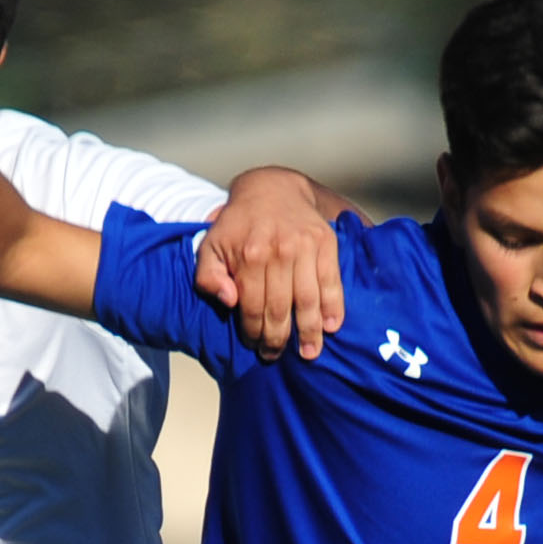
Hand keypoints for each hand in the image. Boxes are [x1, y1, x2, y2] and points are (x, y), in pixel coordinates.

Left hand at [196, 167, 346, 360]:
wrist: (271, 188)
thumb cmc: (237, 224)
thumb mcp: (211, 245)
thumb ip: (208, 275)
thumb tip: (228, 301)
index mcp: (250, 255)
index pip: (252, 307)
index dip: (253, 332)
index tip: (254, 345)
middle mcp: (279, 251)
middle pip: (281, 309)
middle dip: (278, 339)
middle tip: (275, 355)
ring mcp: (305, 247)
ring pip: (308, 300)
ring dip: (310, 333)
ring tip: (309, 353)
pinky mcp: (326, 242)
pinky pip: (332, 282)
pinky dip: (334, 307)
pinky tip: (331, 327)